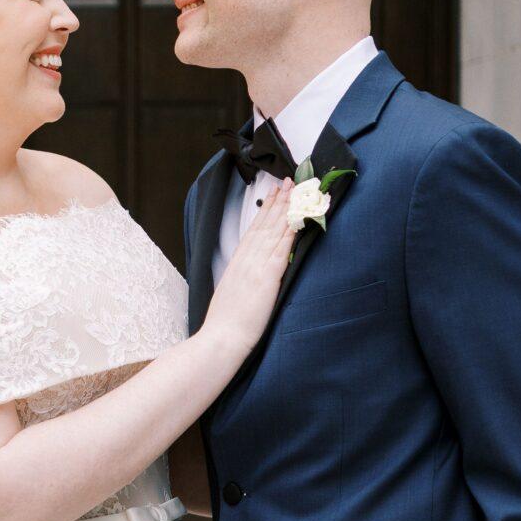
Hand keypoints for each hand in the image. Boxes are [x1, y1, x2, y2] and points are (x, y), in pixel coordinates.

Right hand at [199, 192, 296, 364]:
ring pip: (275, 230)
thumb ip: (243, 279)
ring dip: (287, 209)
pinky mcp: (267, 277)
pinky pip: (282, 248)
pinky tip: (299, 218)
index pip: (254, 229)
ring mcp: (256, 266)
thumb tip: (252, 275)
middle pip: (265, 224)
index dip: (266, 210)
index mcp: (238, 263)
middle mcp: (247, 260)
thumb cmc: (225, 324)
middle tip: (289, 182)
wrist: (221, 338)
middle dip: (279, 201)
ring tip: (297, 191)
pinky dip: (291, 231)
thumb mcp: (232, 294)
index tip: (274, 194)